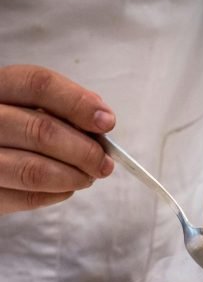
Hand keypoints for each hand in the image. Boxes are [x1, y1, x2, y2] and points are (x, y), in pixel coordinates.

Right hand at [0, 65, 115, 214]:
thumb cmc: (16, 129)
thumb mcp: (30, 106)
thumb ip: (62, 109)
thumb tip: (101, 121)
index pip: (38, 84)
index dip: (78, 103)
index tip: (107, 122)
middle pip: (41, 131)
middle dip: (85, 151)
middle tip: (104, 163)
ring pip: (34, 170)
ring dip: (74, 177)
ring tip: (88, 176)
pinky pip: (28, 197)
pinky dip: (57, 193)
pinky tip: (66, 187)